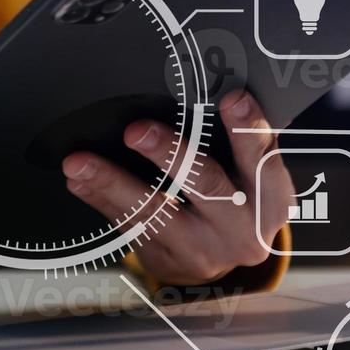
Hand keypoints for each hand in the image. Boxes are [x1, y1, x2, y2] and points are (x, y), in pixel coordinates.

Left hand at [62, 91, 292, 286]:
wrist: (226, 261)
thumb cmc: (237, 197)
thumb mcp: (251, 175)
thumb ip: (236, 142)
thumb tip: (199, 88)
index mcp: (270, 198)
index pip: (263, 157)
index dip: (248, 127)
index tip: (232, 98)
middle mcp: (241, 228)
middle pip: (207, 185)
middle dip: (170, 156)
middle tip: (136, 131)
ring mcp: (203, 249)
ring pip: (155, 212)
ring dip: (113, 183)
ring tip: (79, 163)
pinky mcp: (168, 260)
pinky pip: (129, 227)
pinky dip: (100, 200)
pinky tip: (78, 182)